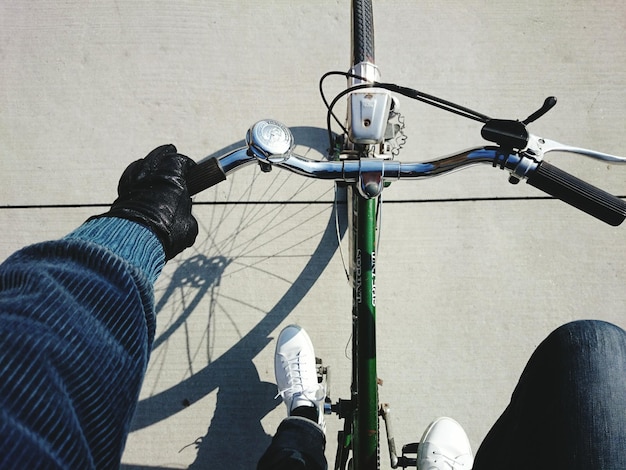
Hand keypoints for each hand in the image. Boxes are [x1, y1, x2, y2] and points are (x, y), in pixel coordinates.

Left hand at [93, 144, 197, 259]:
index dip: (188, 164)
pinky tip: (138, 177)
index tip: (192, 171)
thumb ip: (187, 216)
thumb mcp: (189, 226)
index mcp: (173, 177)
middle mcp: (153, 173)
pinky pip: (129, 175)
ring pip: (143, 163)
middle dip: (167, 155)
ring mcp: (135, 179)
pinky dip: (135, 175)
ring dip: (150, 164)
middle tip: (172, 156)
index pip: (181, 160)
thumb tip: (185, 219)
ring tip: (155, 167)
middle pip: (160, 154)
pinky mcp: (122, 190)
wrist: (136, 238)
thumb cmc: (167, 232)